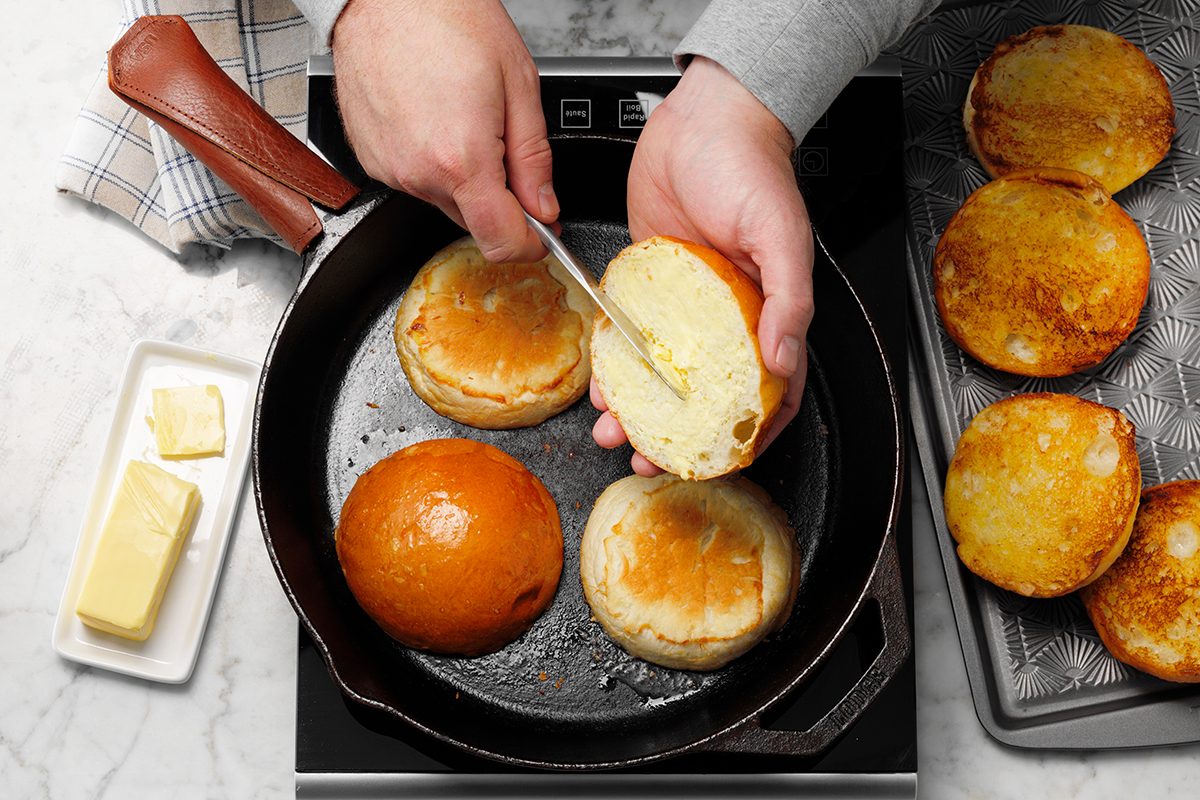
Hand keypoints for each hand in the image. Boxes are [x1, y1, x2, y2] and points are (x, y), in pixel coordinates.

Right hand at [331, 0, 556, 261]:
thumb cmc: (449, 19)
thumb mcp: (519, 86)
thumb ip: (535, 160)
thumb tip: (544, 207)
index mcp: (461, 161)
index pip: (502, 242)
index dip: (531, 244)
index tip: (543, 232)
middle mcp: (419, 174)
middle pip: (475, 222)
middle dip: (501, 203)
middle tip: (510, 154)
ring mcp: (390, 169)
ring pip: (445, 202)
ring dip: (466, 180)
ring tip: (467, 122)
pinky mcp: (371, 160)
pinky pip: (416, 181)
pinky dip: (434, 164)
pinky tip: (438, 121)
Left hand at [592, 56, 813, 475]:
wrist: (701, 118)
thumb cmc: (753, 168)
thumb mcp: (781, 236)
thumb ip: (788, 300)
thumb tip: (782, 361)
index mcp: (766, 313)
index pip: (768, 392)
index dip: (746, 435)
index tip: (717, 464)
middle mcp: (723, 317)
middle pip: (700, 394)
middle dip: (672, 434)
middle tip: (644, 457)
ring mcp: (682, 305)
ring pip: (658, 373)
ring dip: (635, 406)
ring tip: (610, 429)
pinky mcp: (646, 283)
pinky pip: (628, 333)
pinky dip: (613, 361)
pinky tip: (598, 379)